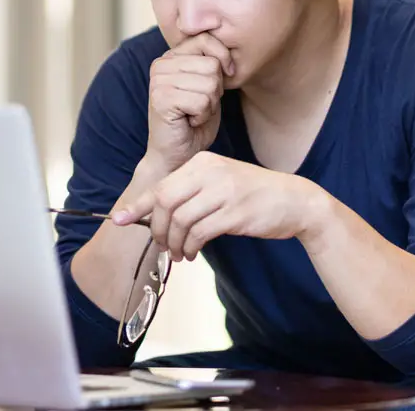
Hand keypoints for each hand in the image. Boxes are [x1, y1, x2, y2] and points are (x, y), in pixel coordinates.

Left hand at [111, 151, 327, 261]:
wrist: (294, 201)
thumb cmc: (252, 195)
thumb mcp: (219, 183)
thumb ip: (190, 192)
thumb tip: (154, 214)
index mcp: (202, 162)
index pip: (162, 185)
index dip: (138, 205)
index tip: (120, 220)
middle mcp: (210, 172)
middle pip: (166, 203)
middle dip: (159, 229)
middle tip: (164, 246)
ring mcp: (223, 191)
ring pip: (181, 221)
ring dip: (175, 243)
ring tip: (181, 254)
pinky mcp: (235, 213)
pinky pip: (200, 233)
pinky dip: (191, 247)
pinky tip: (194, 253)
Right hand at [145, 33, 234, 172]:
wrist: (176, 155)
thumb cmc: (194, 121)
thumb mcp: (208, 85)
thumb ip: (212, 63)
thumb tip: (228, 49)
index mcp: (170, 57)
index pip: (206, 39)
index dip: (223, 59)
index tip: (222, 80)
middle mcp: (160, 64)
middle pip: (212, 65)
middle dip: (215, 90)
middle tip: (198, 105)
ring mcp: (158, 81)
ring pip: (210, 83)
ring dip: (209, 105)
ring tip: (193, 113)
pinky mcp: (161, 99)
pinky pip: (202, 101)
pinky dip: (202, 116)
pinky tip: (188, 121)